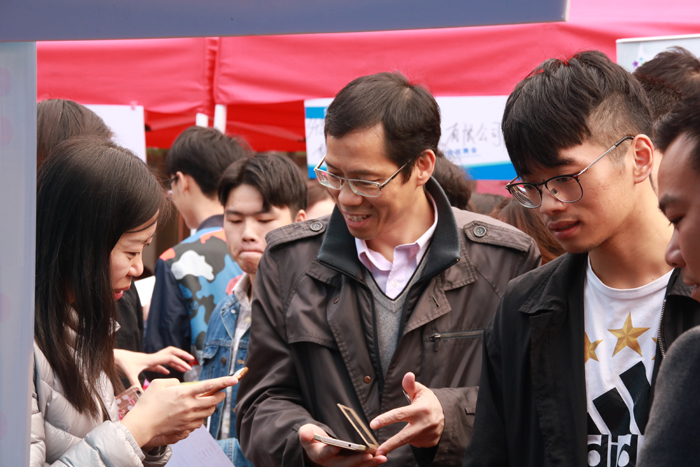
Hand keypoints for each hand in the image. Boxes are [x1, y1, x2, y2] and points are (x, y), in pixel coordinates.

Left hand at [114, 347, 194, 386]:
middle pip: (172, 352)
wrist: (114, 357)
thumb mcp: (129, 374)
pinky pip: (159, 362)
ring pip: (167, 357)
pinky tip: (167, 372)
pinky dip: (165, 366)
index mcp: (152, 359)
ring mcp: (150, 359)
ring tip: (184, 367)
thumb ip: (135, 383)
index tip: (188, 368)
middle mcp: (153, 357)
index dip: (180, 362)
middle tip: (192, 361)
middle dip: (183, 355)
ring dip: (176, 361)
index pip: (170, 358)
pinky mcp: (146, 362)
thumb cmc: (122, 364)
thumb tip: (140, 394)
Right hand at [121, 376, 236, 447]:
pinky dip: (202, 417)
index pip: (209, 386)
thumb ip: (173, 382)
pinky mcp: (185, 428)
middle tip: (221, 392)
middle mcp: (189, 406)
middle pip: (214, 400)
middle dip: (220, 395)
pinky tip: (197, 414)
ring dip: (212, 406)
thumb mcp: (158, 384)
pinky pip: (200, 422)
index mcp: (184, 393)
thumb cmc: (147, 403)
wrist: (141, 425)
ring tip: (209, 402)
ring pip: (208, 412)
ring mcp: (188, 418)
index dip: (224, 382)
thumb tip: (182, 386)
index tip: (234, 379)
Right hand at [299, 424, 386, 466]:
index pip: (324, 454)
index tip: (336, 447)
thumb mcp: (306, 433)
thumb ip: (306, 434)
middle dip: (358, 461)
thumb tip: (306, 433)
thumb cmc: (313, 437)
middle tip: (369, 455)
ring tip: (381, 458)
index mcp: (319, 455)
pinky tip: (381, 458)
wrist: (317, 446)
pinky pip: (361, 466)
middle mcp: (331, 464)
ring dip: (369, 464)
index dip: (329, 451)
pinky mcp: (350, 465)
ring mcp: (341, 465)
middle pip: (345, 464)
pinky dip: (371, 463)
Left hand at [370, 372, 443, 456]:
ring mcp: (428, 435)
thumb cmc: (428, 401)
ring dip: (401, 438)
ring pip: (409, 439)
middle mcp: (425, 424)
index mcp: (420, 409)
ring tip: (408, 427)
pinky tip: (416, 431)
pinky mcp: (430, 442)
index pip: (399, 415)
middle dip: (390, 445)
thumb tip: (408, 375)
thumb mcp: (421, 391)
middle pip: (404, 436)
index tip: (373, 424)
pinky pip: (415, 442)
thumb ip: (410, 385)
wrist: (446, 414)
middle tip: (378, 452)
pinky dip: (412, 438)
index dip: (385, 420)